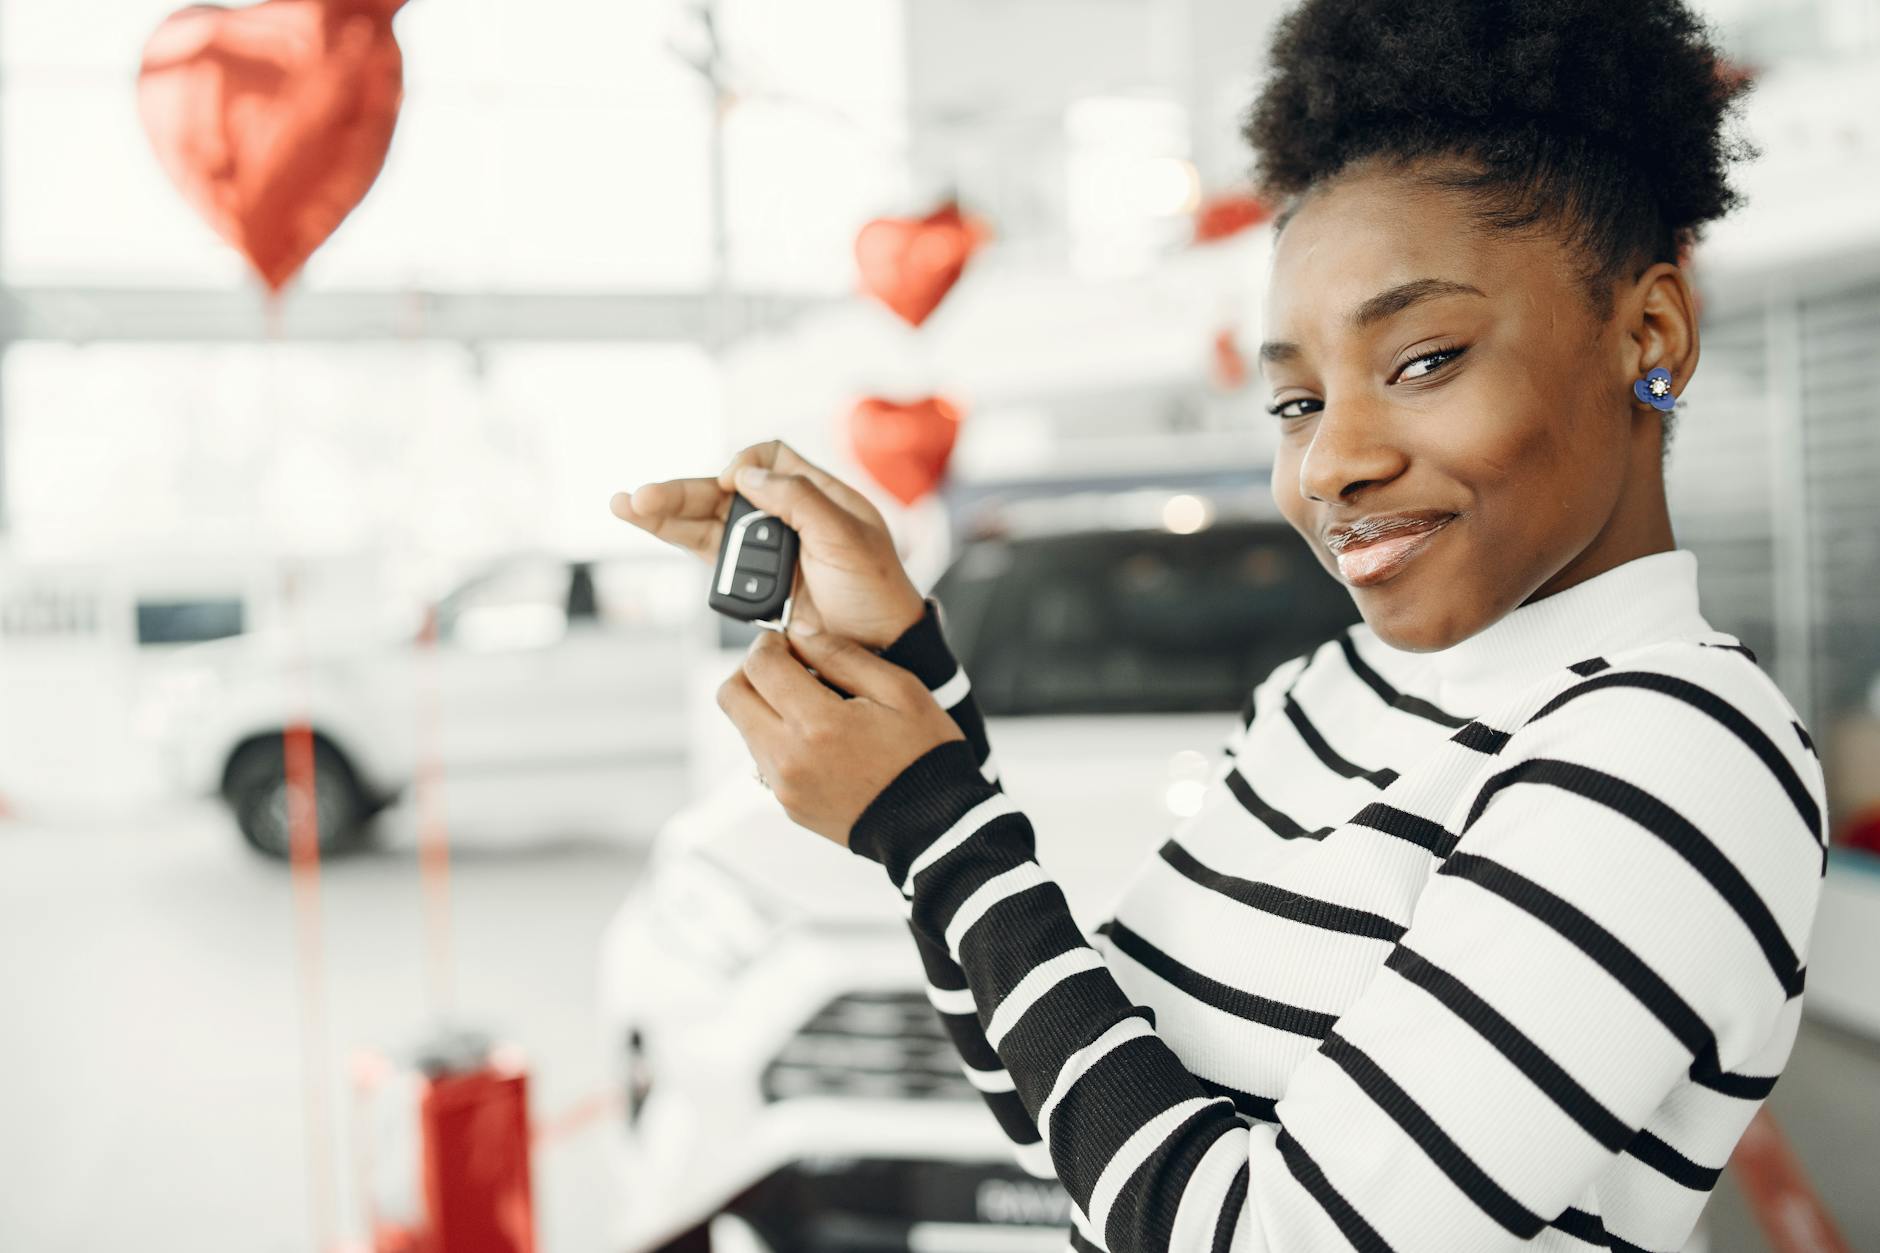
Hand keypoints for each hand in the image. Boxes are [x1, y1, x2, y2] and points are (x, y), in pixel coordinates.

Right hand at [609, 439, 926, 650]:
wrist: (877, 649)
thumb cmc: (874, 592)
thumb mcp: (846, 537)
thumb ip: (799, 499)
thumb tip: (744, 473)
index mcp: (817, 495)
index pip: (770, 457)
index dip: (746, 466)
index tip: (734, 487)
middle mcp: (787, 516)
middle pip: (724, 491)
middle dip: (681, 491)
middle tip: (640, 497)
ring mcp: (766, 549)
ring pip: (707, 521)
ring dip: (666, 512)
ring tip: (626, 506)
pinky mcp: (750, 580)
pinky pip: (707, 553)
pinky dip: (674, 536)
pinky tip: (644, 524)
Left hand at [718, 627, 964, 846]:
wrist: (934, 824)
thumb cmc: (925, 756)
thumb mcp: (899, 689)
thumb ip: (843, 655)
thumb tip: (800, 635)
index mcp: (818, 724)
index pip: (759, 666)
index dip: (768, 643)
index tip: (787, 641)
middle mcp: (789, 758)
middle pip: (731, 697)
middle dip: (752, 671)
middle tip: (785, 666)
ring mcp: (784, 786)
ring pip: (744, 728)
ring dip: (766, 705)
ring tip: (812, 703)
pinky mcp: (787, 804)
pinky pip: (764, 758)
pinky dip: (780, 737)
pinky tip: (820, 737)